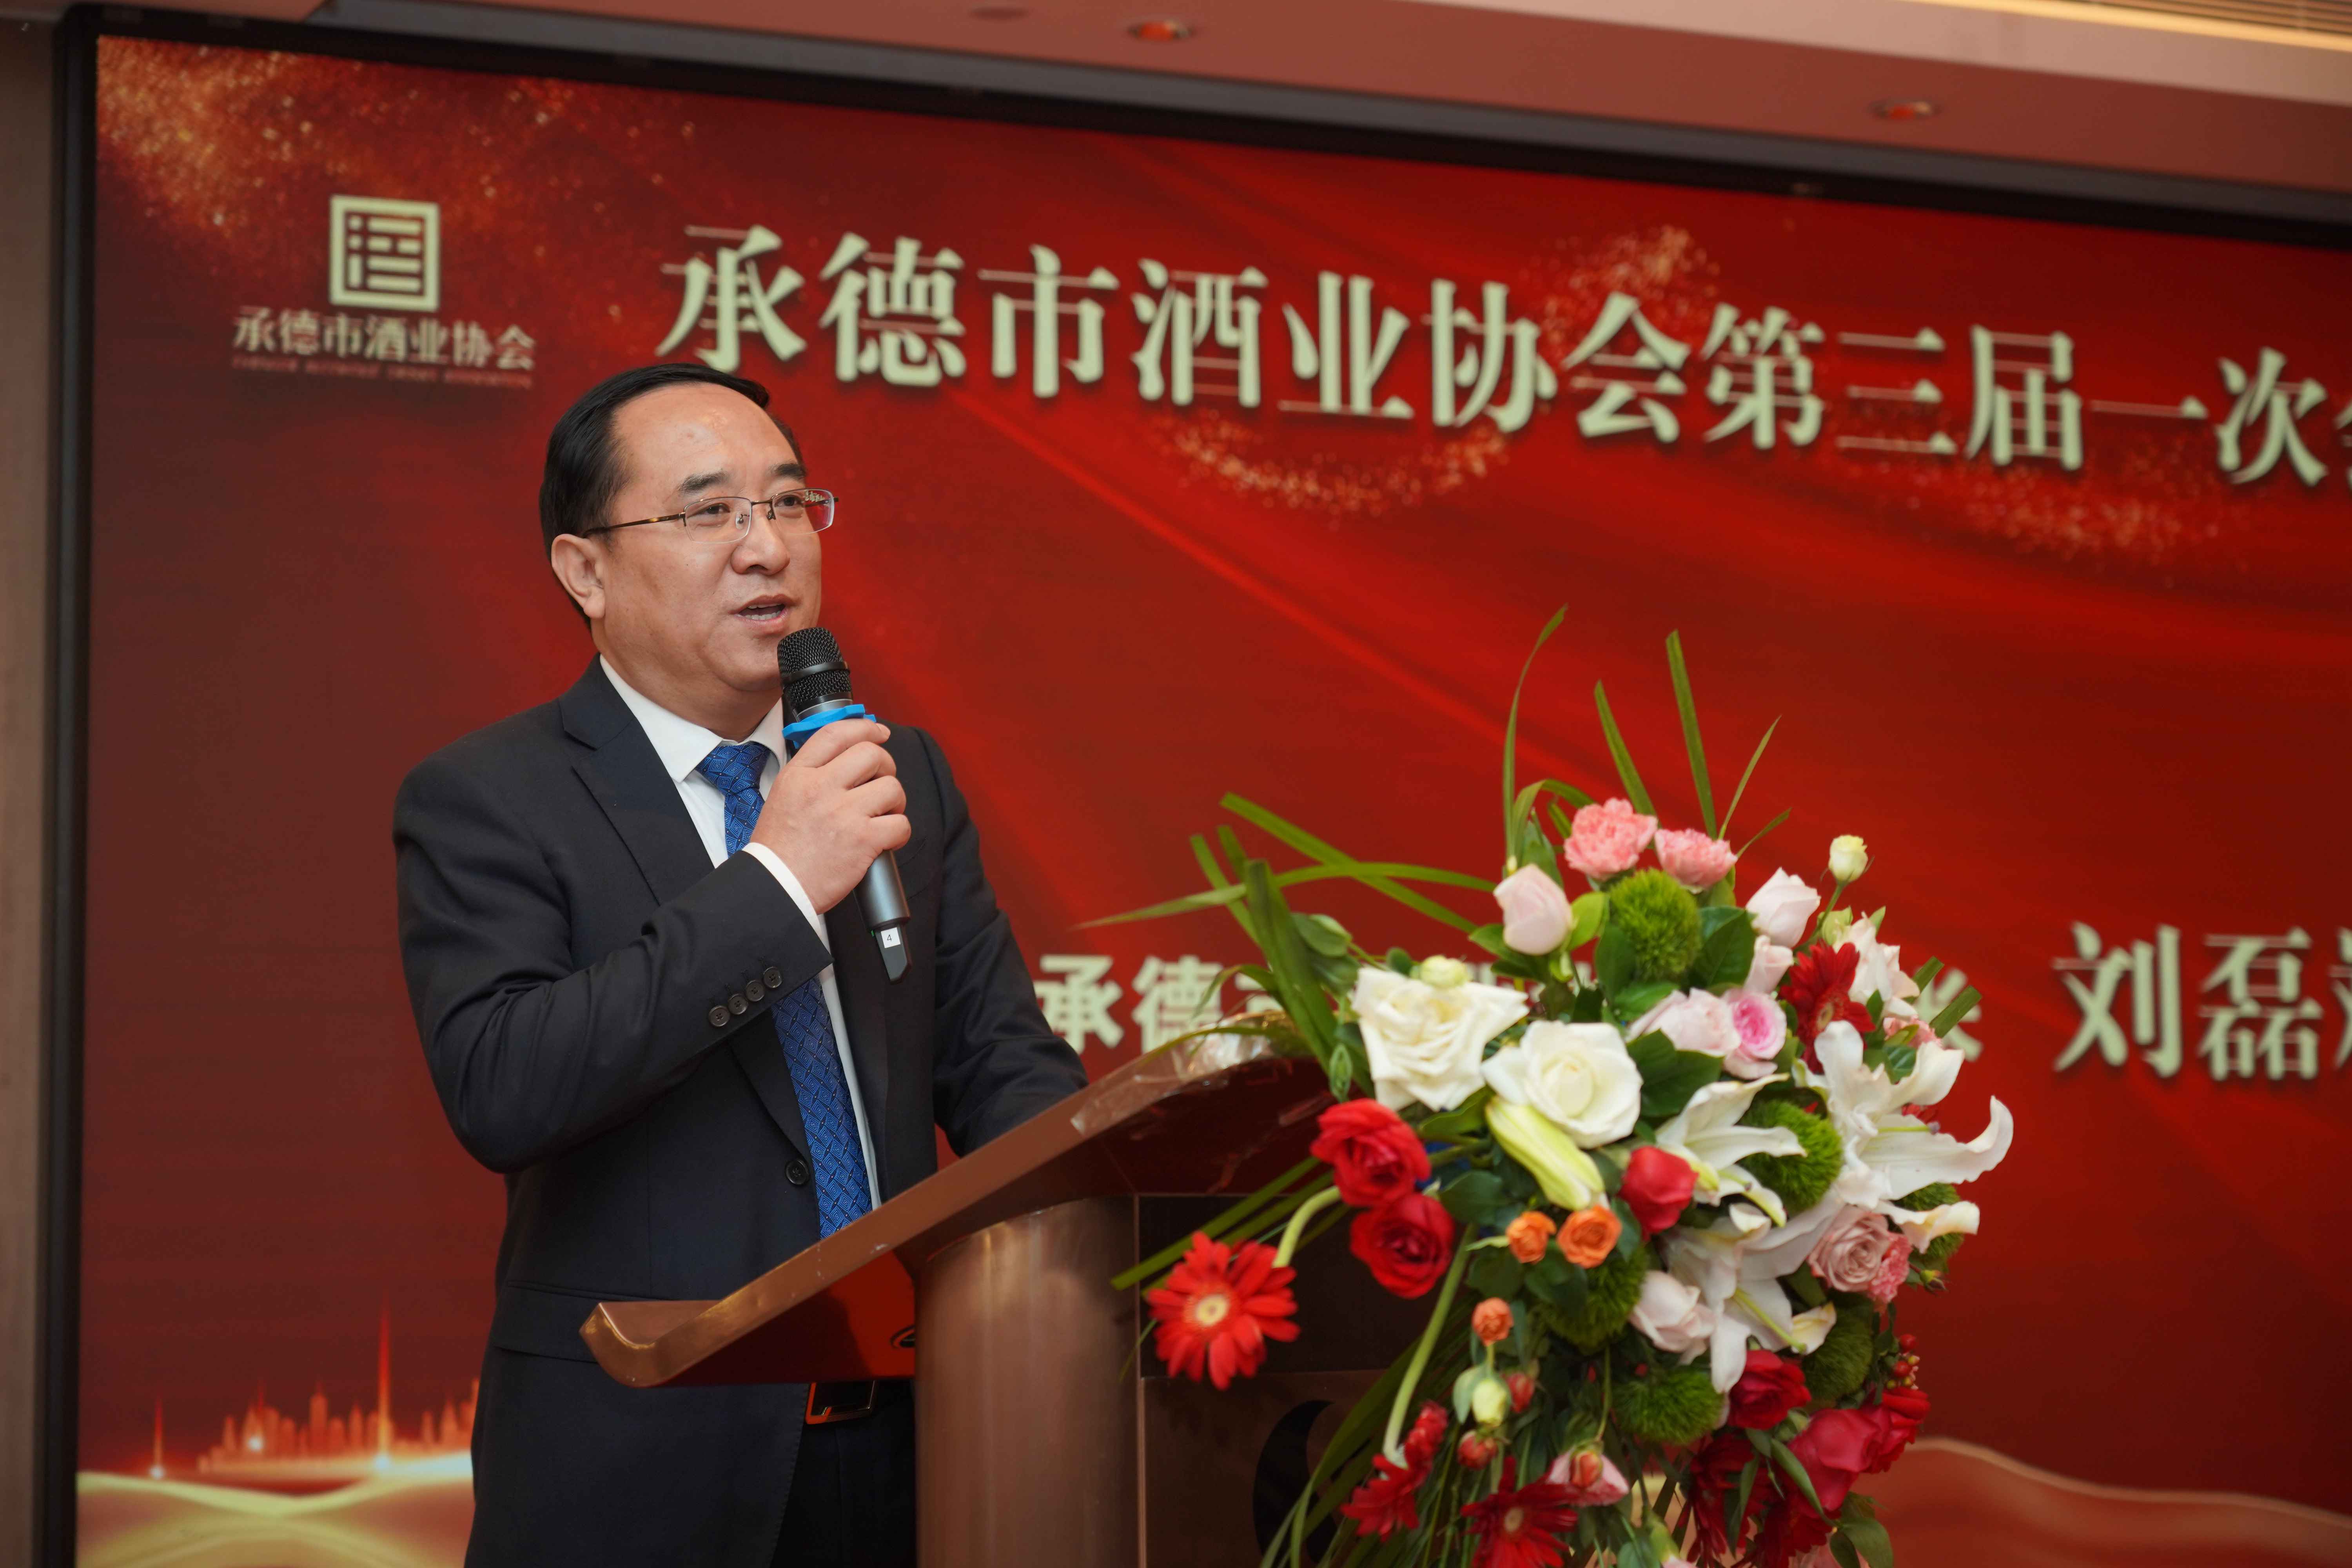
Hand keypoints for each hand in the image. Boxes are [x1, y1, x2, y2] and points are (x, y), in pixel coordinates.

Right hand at [749, 719, 909, 912]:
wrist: (776, 885)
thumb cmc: (779, 848)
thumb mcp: (783, 796)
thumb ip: (811, 773)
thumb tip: (845, 759)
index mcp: (799, 775)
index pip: (836, 733)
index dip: (865, 728)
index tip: (879, 733)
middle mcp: (821, 788)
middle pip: (871, 754)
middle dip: (885, 767)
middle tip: (880, 783)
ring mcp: (843, 813)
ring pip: (891, 787)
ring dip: (895, 801)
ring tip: (883, 814)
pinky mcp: (863, 840)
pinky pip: (900, 824)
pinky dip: (899, 831)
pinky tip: (887, 838)